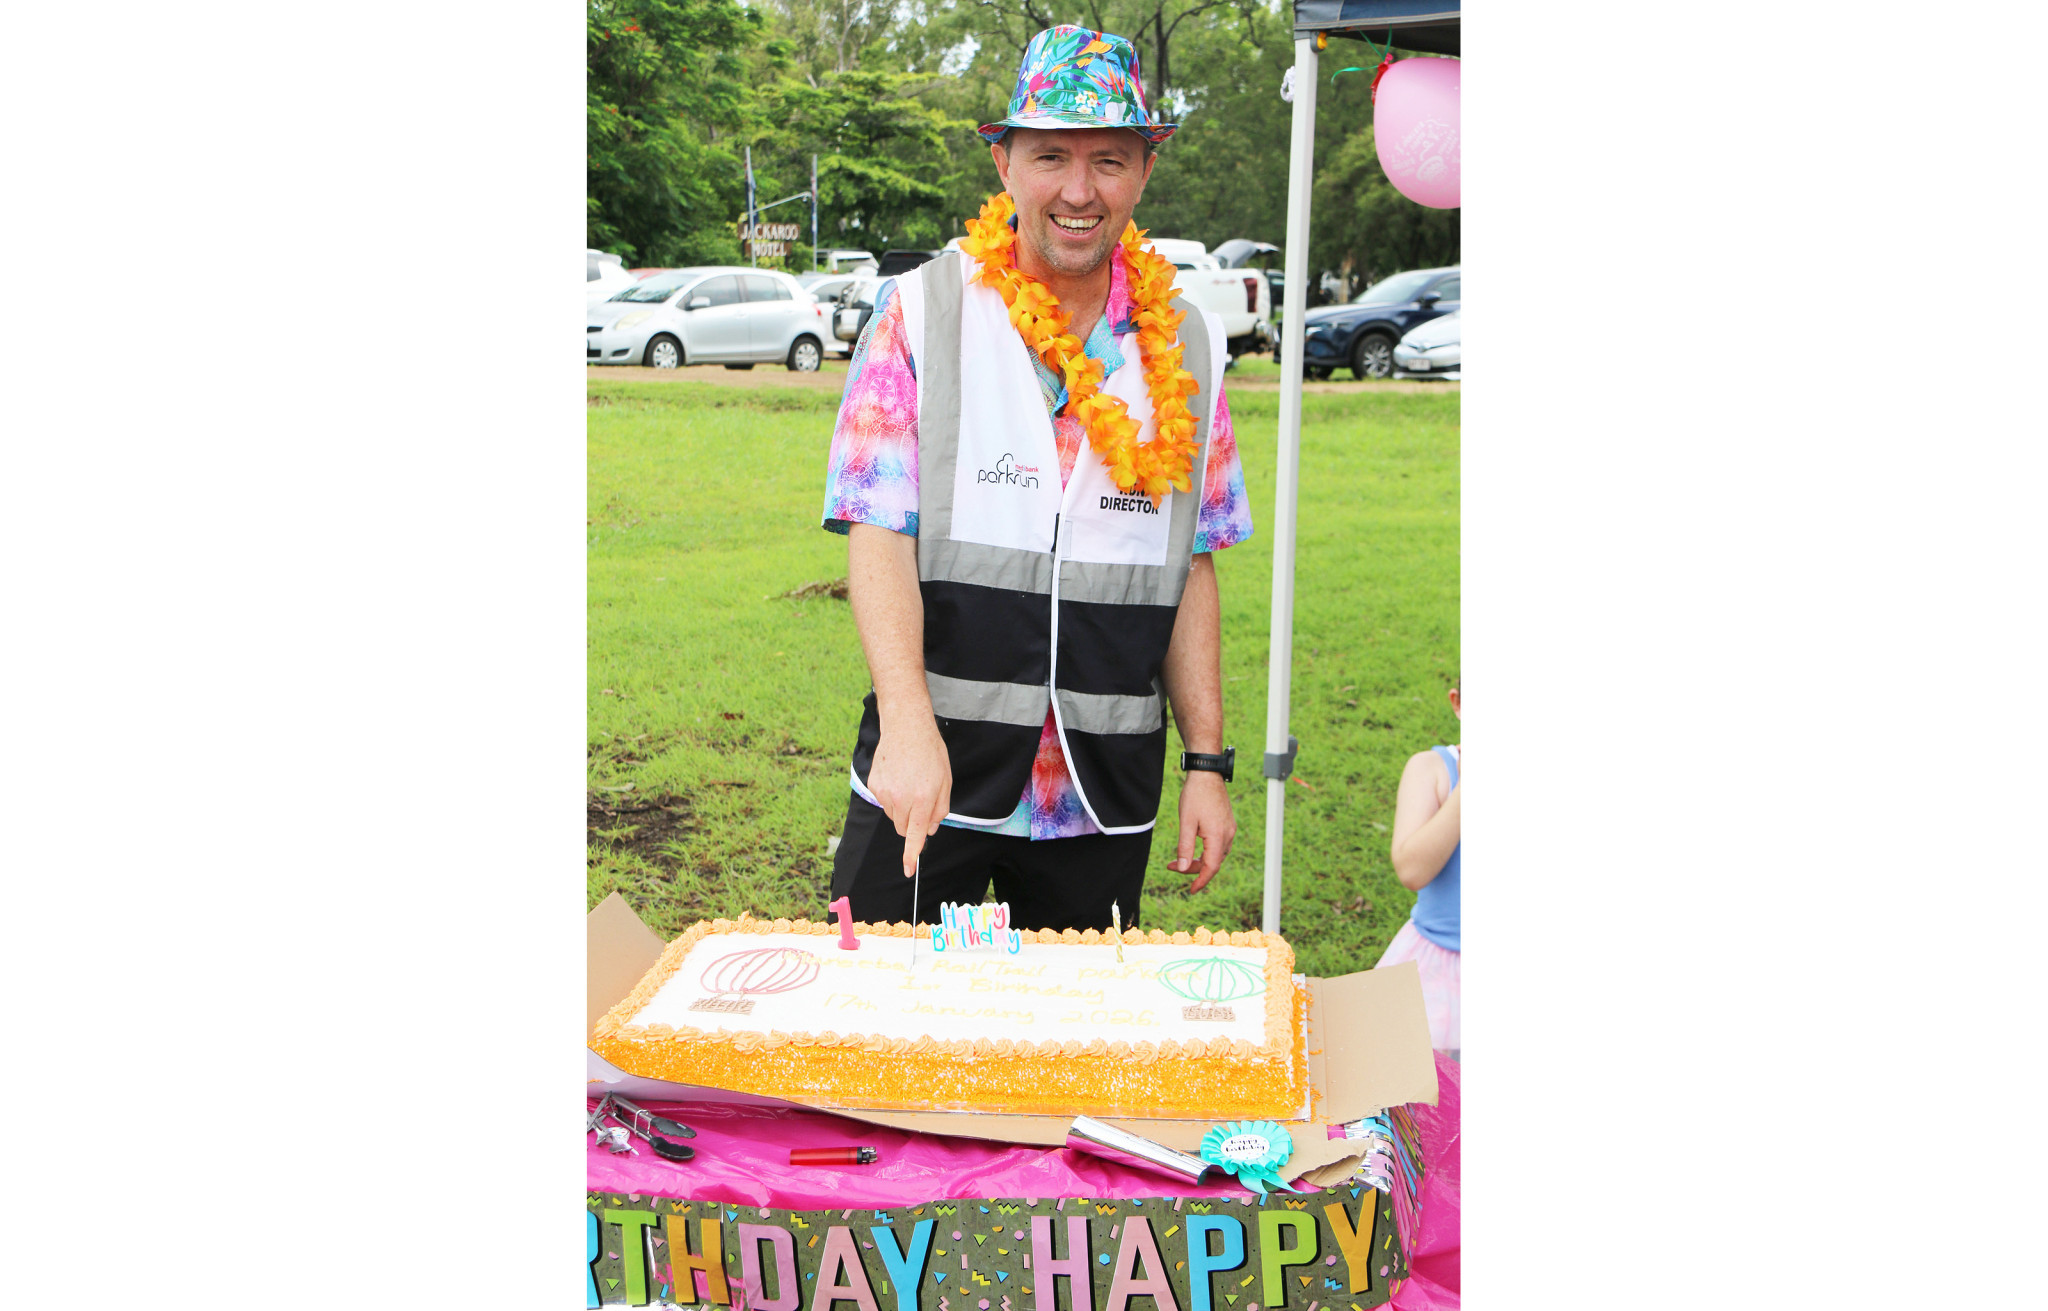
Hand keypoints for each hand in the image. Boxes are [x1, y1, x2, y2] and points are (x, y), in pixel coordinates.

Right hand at [868, 720, 951, 876]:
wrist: (906, 727)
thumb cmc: (930, 753)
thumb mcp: (946, 781)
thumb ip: (940, 809)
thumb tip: (929, 830)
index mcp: (924, 799)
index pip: (915, 835)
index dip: (911, 855)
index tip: (908, 871)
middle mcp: (902, 799)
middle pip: (904, 828)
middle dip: (912, 823)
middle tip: (920, 800)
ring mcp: (885, 792)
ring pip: (893, 816)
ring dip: (902, 808)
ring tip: (909, 782)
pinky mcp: (874, 785)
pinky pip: (883, 802)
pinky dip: (891, 796)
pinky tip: (898, 777)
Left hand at [1167, 770, 1235, 892]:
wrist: (1207, 774)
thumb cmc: (1195, 796)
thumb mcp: (1186, 822)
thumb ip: (1185, 847)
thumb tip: (1182, 869)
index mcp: (1218, 836)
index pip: (1211, 867)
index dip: (1201, 881)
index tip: (1191, 890)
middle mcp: (1227, 835)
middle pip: (1213, 862)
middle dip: (1193, 868)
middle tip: (1172, 866)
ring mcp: (1229, 829)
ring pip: (1216, 854)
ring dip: (1199, 860)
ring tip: (1179, 858)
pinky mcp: (1227, 824)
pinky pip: (1218, 845)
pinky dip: (1206, 851)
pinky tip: (1193, 846)